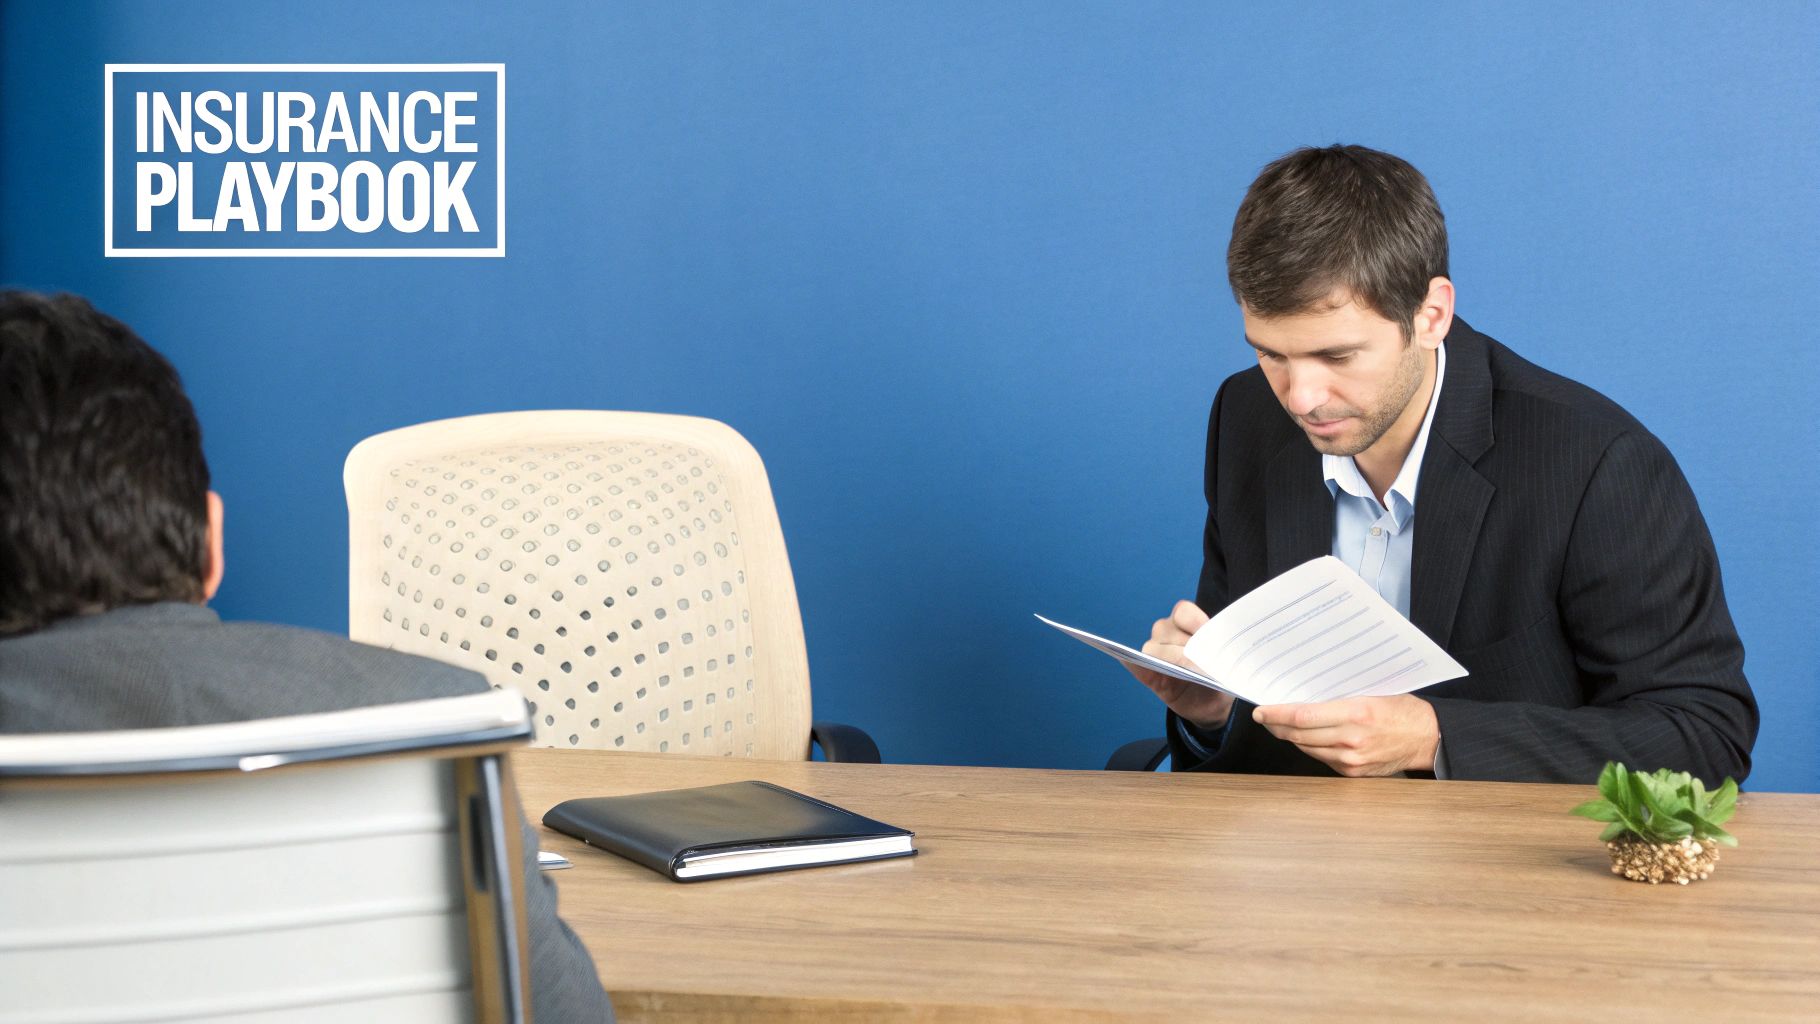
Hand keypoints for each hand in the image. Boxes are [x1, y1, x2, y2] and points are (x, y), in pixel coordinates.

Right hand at [1126, 600, 1233, 730]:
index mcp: (1189, 623)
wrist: (1213, 704)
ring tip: (1191, 672)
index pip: (1184, 612)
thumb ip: (1219, 657)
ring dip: (1171, 660)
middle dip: (1185, 647)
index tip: (1206, 634)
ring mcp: (1156, 654)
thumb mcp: (1227, 664)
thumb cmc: (1220, 676)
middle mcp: (1168, 633)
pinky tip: (1152, 671)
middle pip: (1166, 630)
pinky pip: (1136, 666)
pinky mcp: (1148, 674)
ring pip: (1153, 648)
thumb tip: (1208, 659)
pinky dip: (1137, 666)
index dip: (1194, 621)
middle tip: (1204, 662)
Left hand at [1251, 696, 1439, 776]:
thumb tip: (1304, 693)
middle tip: (1263, 717)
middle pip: (1299, 735)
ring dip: (1289, 737)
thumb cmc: (1402, 709)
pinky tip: (1304, 738)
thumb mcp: (1372, 691)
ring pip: (1306, 748)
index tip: (1261, 710)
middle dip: (1276, 726)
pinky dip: (1309, 747)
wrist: (1427, 737)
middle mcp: (1351, 739)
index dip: (1276, 714)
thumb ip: (1339, 695)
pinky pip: (1321, 758)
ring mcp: (1351, 759)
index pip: (1302, 716)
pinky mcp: (1353, 772)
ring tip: (1279, 726)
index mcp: (1356, 713)